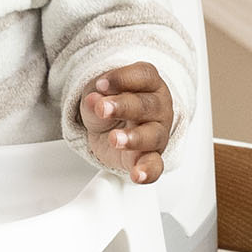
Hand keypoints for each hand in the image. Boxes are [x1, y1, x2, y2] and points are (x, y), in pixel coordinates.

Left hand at [79, 64, 173, 184]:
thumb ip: (96, 97)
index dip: (123, 78)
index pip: (144, 76)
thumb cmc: (111, 104)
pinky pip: (155, 165)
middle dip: (124, 106)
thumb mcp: (97, 95)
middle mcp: (158, 107)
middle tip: (102, 109)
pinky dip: (148, 171)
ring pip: (153, 135)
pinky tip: (138, 174)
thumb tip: (93, 100)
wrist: (109, 126)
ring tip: (114, 139)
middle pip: (147, 105)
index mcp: (149, 84)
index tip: (101, 84)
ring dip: (133, 138)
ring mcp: (157, 132)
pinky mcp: (150, 156)